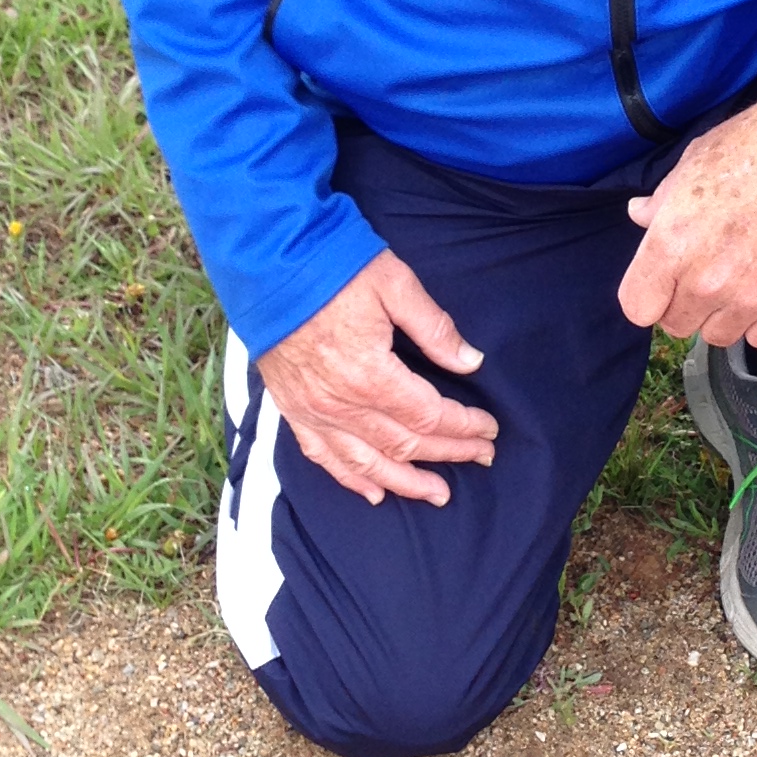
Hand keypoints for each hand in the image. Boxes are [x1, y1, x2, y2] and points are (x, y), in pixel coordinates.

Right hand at [258, 250, 498, 507]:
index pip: (429, 415)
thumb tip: (470, 361)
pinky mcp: (292, 408)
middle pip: (405, 444)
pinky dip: (350, 478)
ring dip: (405, 482)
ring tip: (437, 494)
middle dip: (448, 454)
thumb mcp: (394, 284)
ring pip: (366, 463)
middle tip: (481, 458)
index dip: (463, 426)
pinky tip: (373, 492)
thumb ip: (434, 328)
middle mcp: (340, 403)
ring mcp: (312, 410)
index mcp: (370, 374)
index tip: (489, 430)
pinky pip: (322, 456)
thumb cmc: (333, 267)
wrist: (267, 261)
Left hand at [617, 99, 756, 349]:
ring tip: (743, 277)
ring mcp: (751, 298)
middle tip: (710, 270)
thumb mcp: (694, 162)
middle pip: (676, 325)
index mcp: (671, 244)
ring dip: (724, 314)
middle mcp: (705, 281)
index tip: (664, 280)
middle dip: (686, 302)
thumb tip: (640, 214)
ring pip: (719, 336)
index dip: (649, 293)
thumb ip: (662, 201)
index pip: (637, 307)